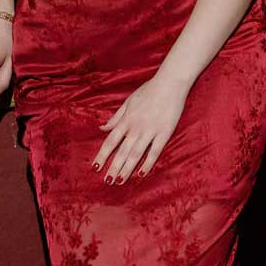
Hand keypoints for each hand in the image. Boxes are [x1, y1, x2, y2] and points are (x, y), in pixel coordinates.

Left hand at [94, 69, 188, 183]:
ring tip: (120, 181)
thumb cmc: (148, 91)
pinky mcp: (164, 133)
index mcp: (126, 120)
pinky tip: (141, 174)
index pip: (111, 141)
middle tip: (107, 182)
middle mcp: (136, 127)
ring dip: (127, 169)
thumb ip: (115, 117)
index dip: (102, 155)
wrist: (170, 83)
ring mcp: (150, 131)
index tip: (95, 167)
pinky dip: (148, 163)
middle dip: (113, 167)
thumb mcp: (128, 102)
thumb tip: (102, 128)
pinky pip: (154, 151)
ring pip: (136, 154)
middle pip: (122, 151)